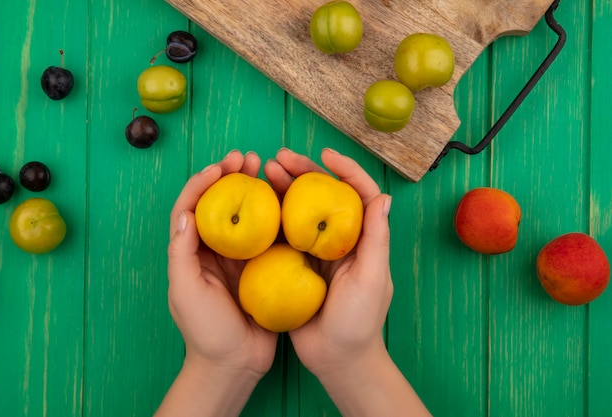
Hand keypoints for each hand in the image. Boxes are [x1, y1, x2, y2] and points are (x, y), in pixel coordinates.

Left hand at [156, 150, 277, 416]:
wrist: (235, 363)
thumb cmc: (205, 331)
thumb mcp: (185, 292)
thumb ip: (182, 253)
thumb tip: (186, 213)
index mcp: (191, 253)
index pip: (191, 208)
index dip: (203, 183)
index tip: (221, 167)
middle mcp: (214, 250)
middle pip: (220, 203)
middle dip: (230, 177)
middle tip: (247, 158)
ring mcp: (239, 258)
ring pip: (246, 214)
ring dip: (254, 189)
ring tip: (266, 167)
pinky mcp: (262, 267)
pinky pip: (269, 235)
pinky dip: (275, 215)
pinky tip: (286, 200)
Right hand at [265, 148, 429, 416]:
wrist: (337, 359)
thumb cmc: (360, 322)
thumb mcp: (372, 278)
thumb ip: (376, 238)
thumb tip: (382, 196)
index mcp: (362, 239)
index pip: (356, 193)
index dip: (344, 169)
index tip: (324, 154)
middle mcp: (339, 240)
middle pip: (321, 197)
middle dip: (303, 173)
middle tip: (279, 158)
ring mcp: (315, 253)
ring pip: (298, 211)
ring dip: (282, 189)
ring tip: (262, 172)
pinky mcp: (294, 267)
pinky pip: (281, 236)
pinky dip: (269, 218)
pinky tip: (254, 206)